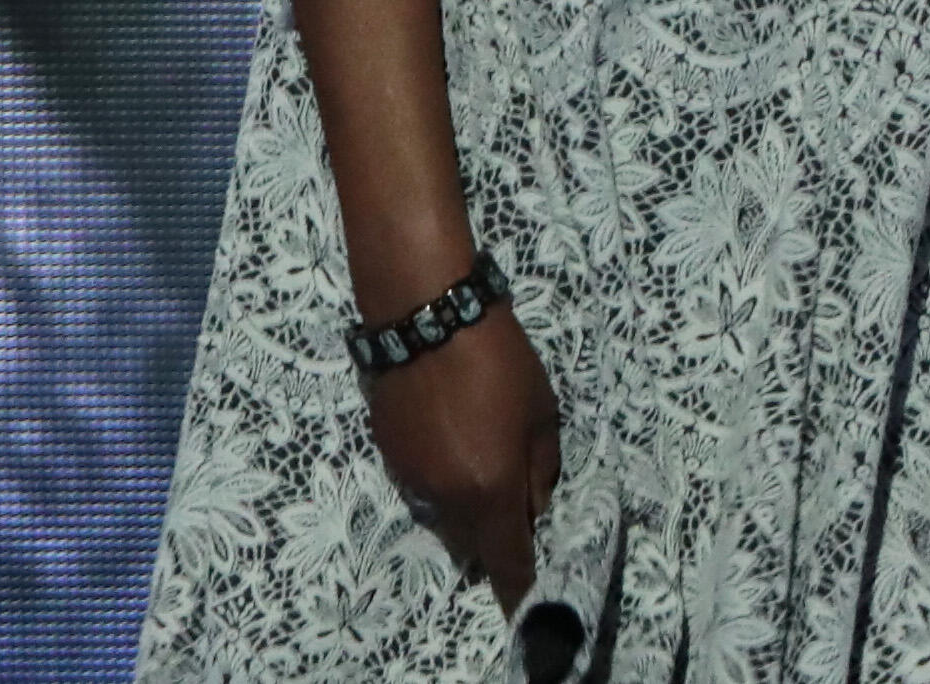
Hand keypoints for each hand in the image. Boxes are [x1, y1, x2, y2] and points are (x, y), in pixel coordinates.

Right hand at [361, 305, 561, 613]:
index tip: (529, 616)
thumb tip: (535, 509)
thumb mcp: (541, 414)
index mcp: (492, 492)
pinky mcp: (387, 453)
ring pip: (443, 515)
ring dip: (464, 504)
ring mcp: (411, 478)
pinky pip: (421, 484)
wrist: (424, 313)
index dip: (519, 595)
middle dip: (492, 536)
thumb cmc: (498, 358)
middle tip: (509, 496)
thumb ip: (540, 471)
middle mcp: (446, 499)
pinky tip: (446, 431)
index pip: (509, 565)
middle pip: (472, 544)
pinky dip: (438, 475)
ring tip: (475, 451)